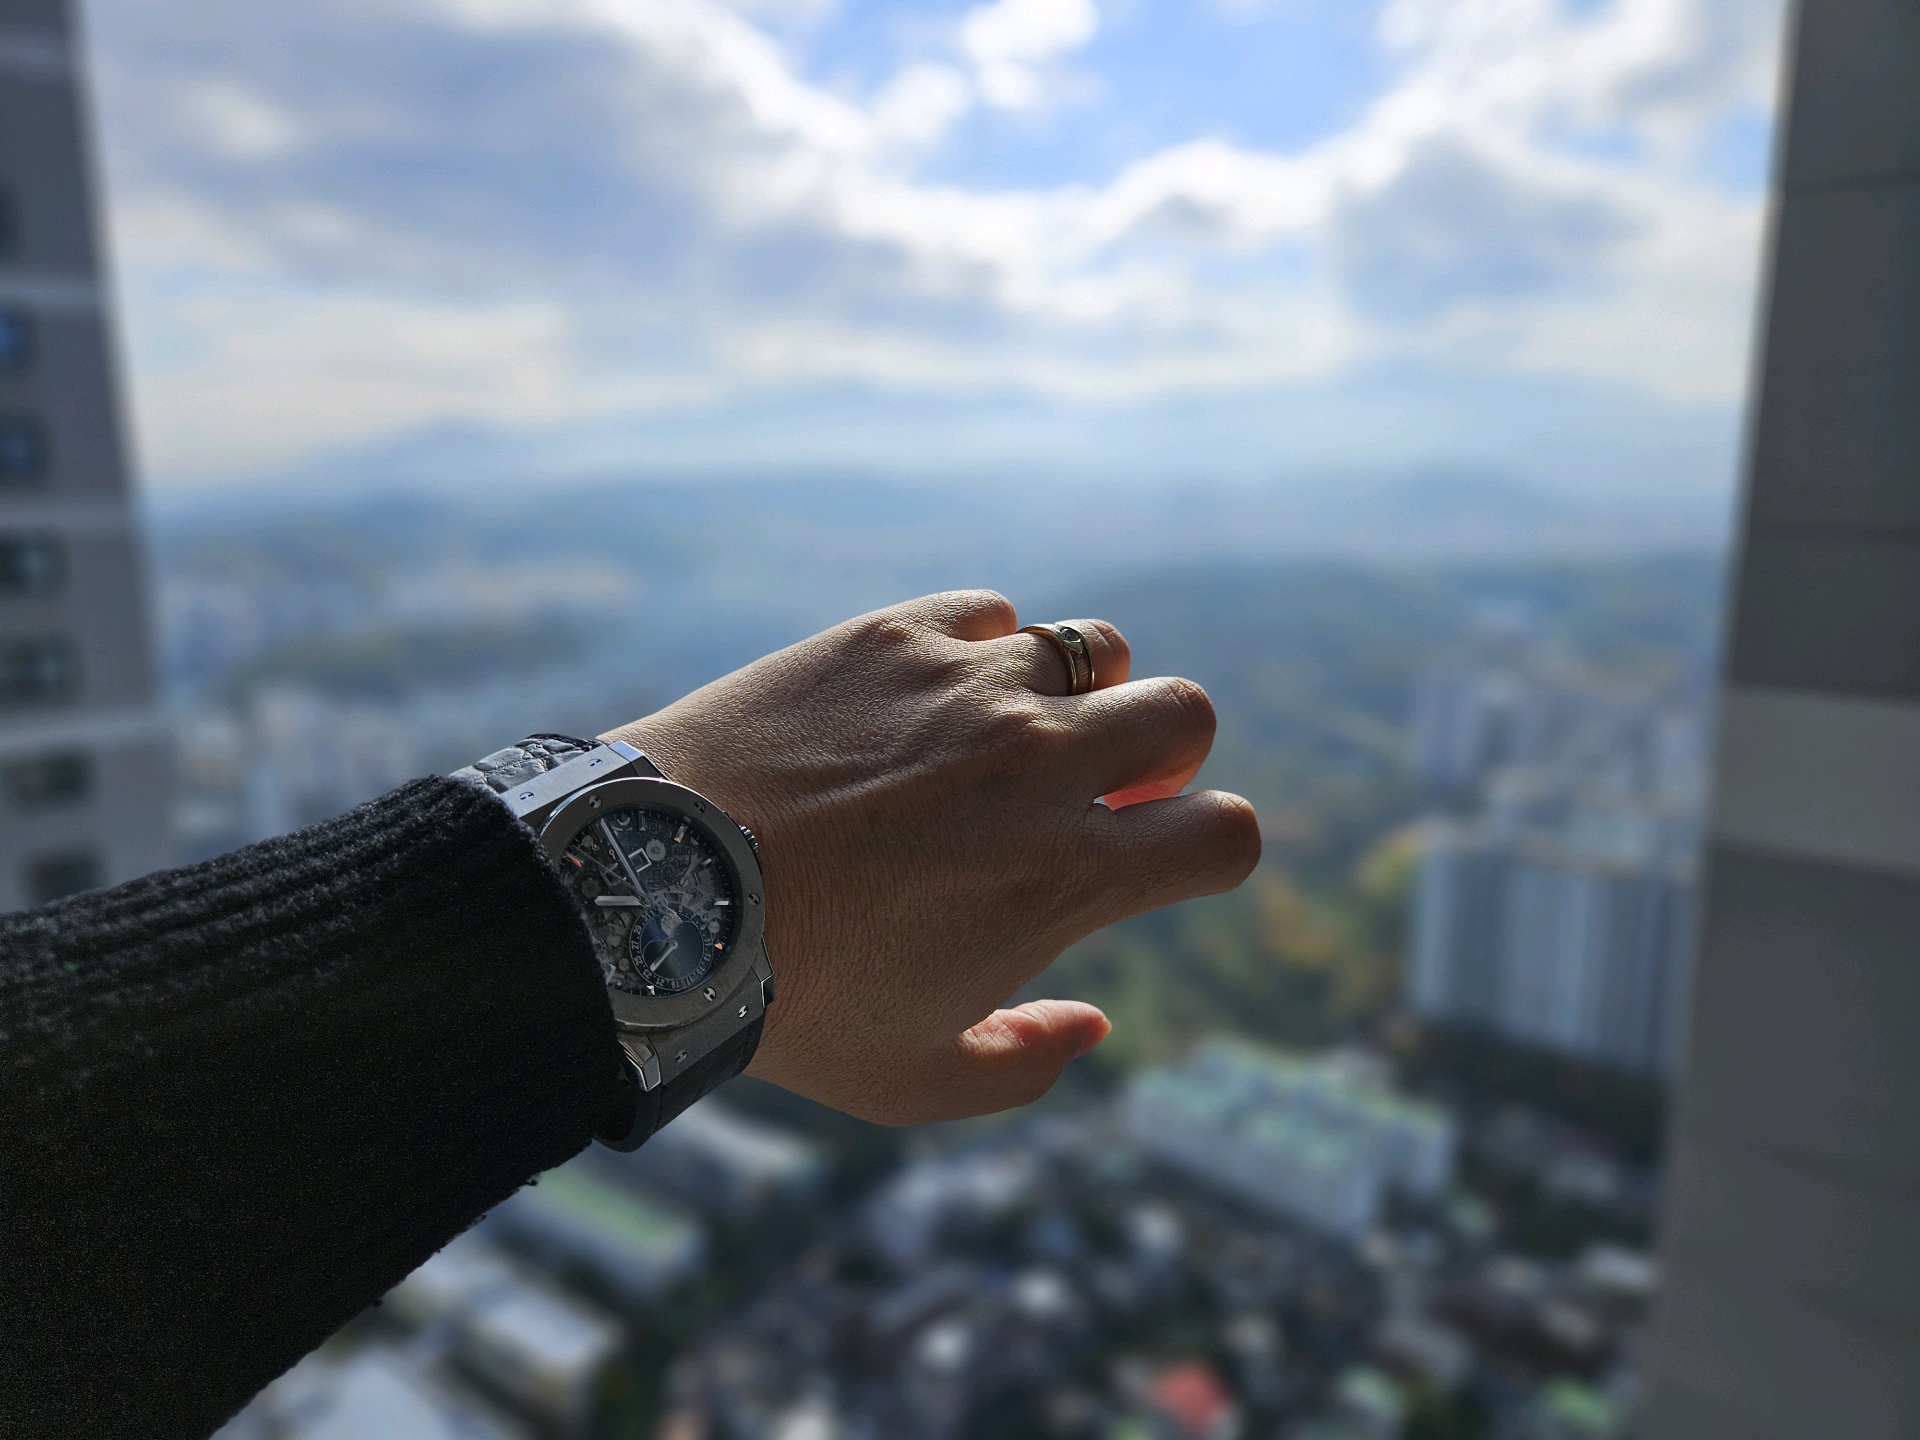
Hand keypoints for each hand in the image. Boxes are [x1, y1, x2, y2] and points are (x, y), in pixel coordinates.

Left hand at [601, 591, 1258, 1124]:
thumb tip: (1089, 1024)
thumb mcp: (910, 1080)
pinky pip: (989, 611)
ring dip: (1081, 692)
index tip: (1154, 858)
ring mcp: (968, 688)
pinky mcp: (893, 637)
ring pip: (1095, 646)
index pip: (1227, 832)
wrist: (653, 894)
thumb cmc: (785, 1001)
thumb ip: (1024, 1064)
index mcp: (1065, 873)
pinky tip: (930, 697)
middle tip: (1099, 790)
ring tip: (1017, 733)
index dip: (1211, 849)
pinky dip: (981, 649)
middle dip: (1165, 757)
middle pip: (1186, 713)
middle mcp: (1038, 764)